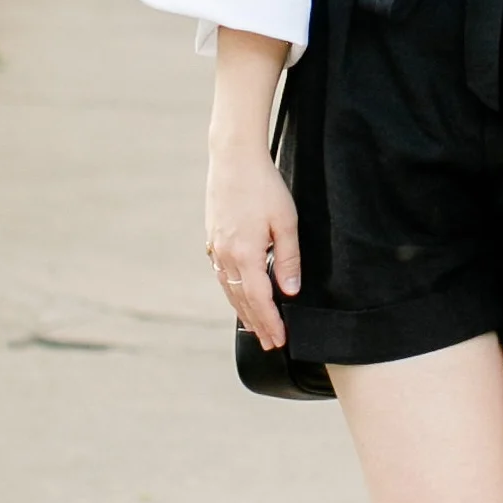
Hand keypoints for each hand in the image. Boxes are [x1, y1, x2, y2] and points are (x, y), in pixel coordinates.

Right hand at [204, 142, 300, 351]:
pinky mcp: (212, 238)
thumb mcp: (286, 222)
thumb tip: (290, 291)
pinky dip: (231, 291)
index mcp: (245, 255)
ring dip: (243, 311)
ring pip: (228, 289)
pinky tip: (239, 296)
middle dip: (257, 324)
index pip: (259, 300)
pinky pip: (221, 275)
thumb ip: (288, 259)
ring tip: (255, 328)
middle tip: (269, 344)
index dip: (270, 323)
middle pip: (241, 301)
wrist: (233, 158)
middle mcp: (225, 256)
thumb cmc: (264, 186)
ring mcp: (216, 247)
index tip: (279, 341)